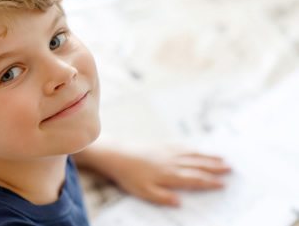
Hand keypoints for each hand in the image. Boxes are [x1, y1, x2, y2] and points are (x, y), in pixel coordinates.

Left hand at [100, 147, 230, 205]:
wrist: (117, 154)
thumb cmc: (129, 176)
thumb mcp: (143, 191)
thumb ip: (162, 197)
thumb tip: (180, 203)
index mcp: (170, 175)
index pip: (194, 179)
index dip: (210, 182)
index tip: (223, 184)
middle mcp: (172, 162)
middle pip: (198, 165)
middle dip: (215, 167)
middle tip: (231, 168)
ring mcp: (168, 152)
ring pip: (192, 154)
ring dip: (208, 157)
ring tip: (222, 158)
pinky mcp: (161, 145)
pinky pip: (182, 146)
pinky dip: (193, 148)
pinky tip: (198, 149)